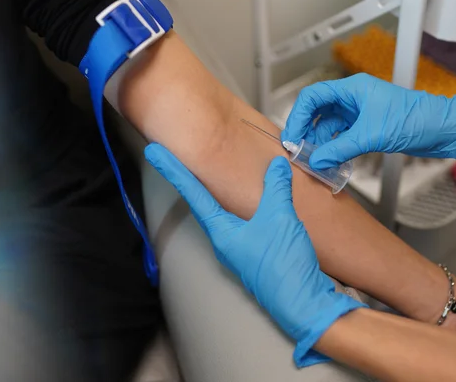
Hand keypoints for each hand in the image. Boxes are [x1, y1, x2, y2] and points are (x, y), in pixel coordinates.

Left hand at [144, 144, 365, 366]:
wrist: (302, 303)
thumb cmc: (282, 263)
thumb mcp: (279, 218)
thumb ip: (276, 188)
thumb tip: (276, 165)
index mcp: (221, 230)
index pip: (191, 192)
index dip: (173, 169)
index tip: (153, 153)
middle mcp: (225, 239)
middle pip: (205, 201)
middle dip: (193, 178)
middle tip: (179, 154)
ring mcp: (240, 248)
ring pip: (227, 212)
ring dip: (221, 192)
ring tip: (214, 172)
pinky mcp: (258, 253)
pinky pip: (247, 221)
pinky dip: (247, 204)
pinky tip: (258, 198)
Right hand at [281, 73, 455, 168]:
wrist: (443, 129)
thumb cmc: (416, 119)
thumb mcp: (372, 135)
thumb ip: (340, 148)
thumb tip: (316, 160)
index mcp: (352, 89)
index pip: (313, 96)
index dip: (298, 116)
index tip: (291, 136)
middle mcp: (353, 99)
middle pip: (318, 112)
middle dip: (306, 131)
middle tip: (298, 151)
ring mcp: (360, 114)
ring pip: (329, 126)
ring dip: (320, 142)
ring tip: (314, 161)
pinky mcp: (368, 128)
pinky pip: (342, 137)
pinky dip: (334, 148)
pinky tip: (331, 161)